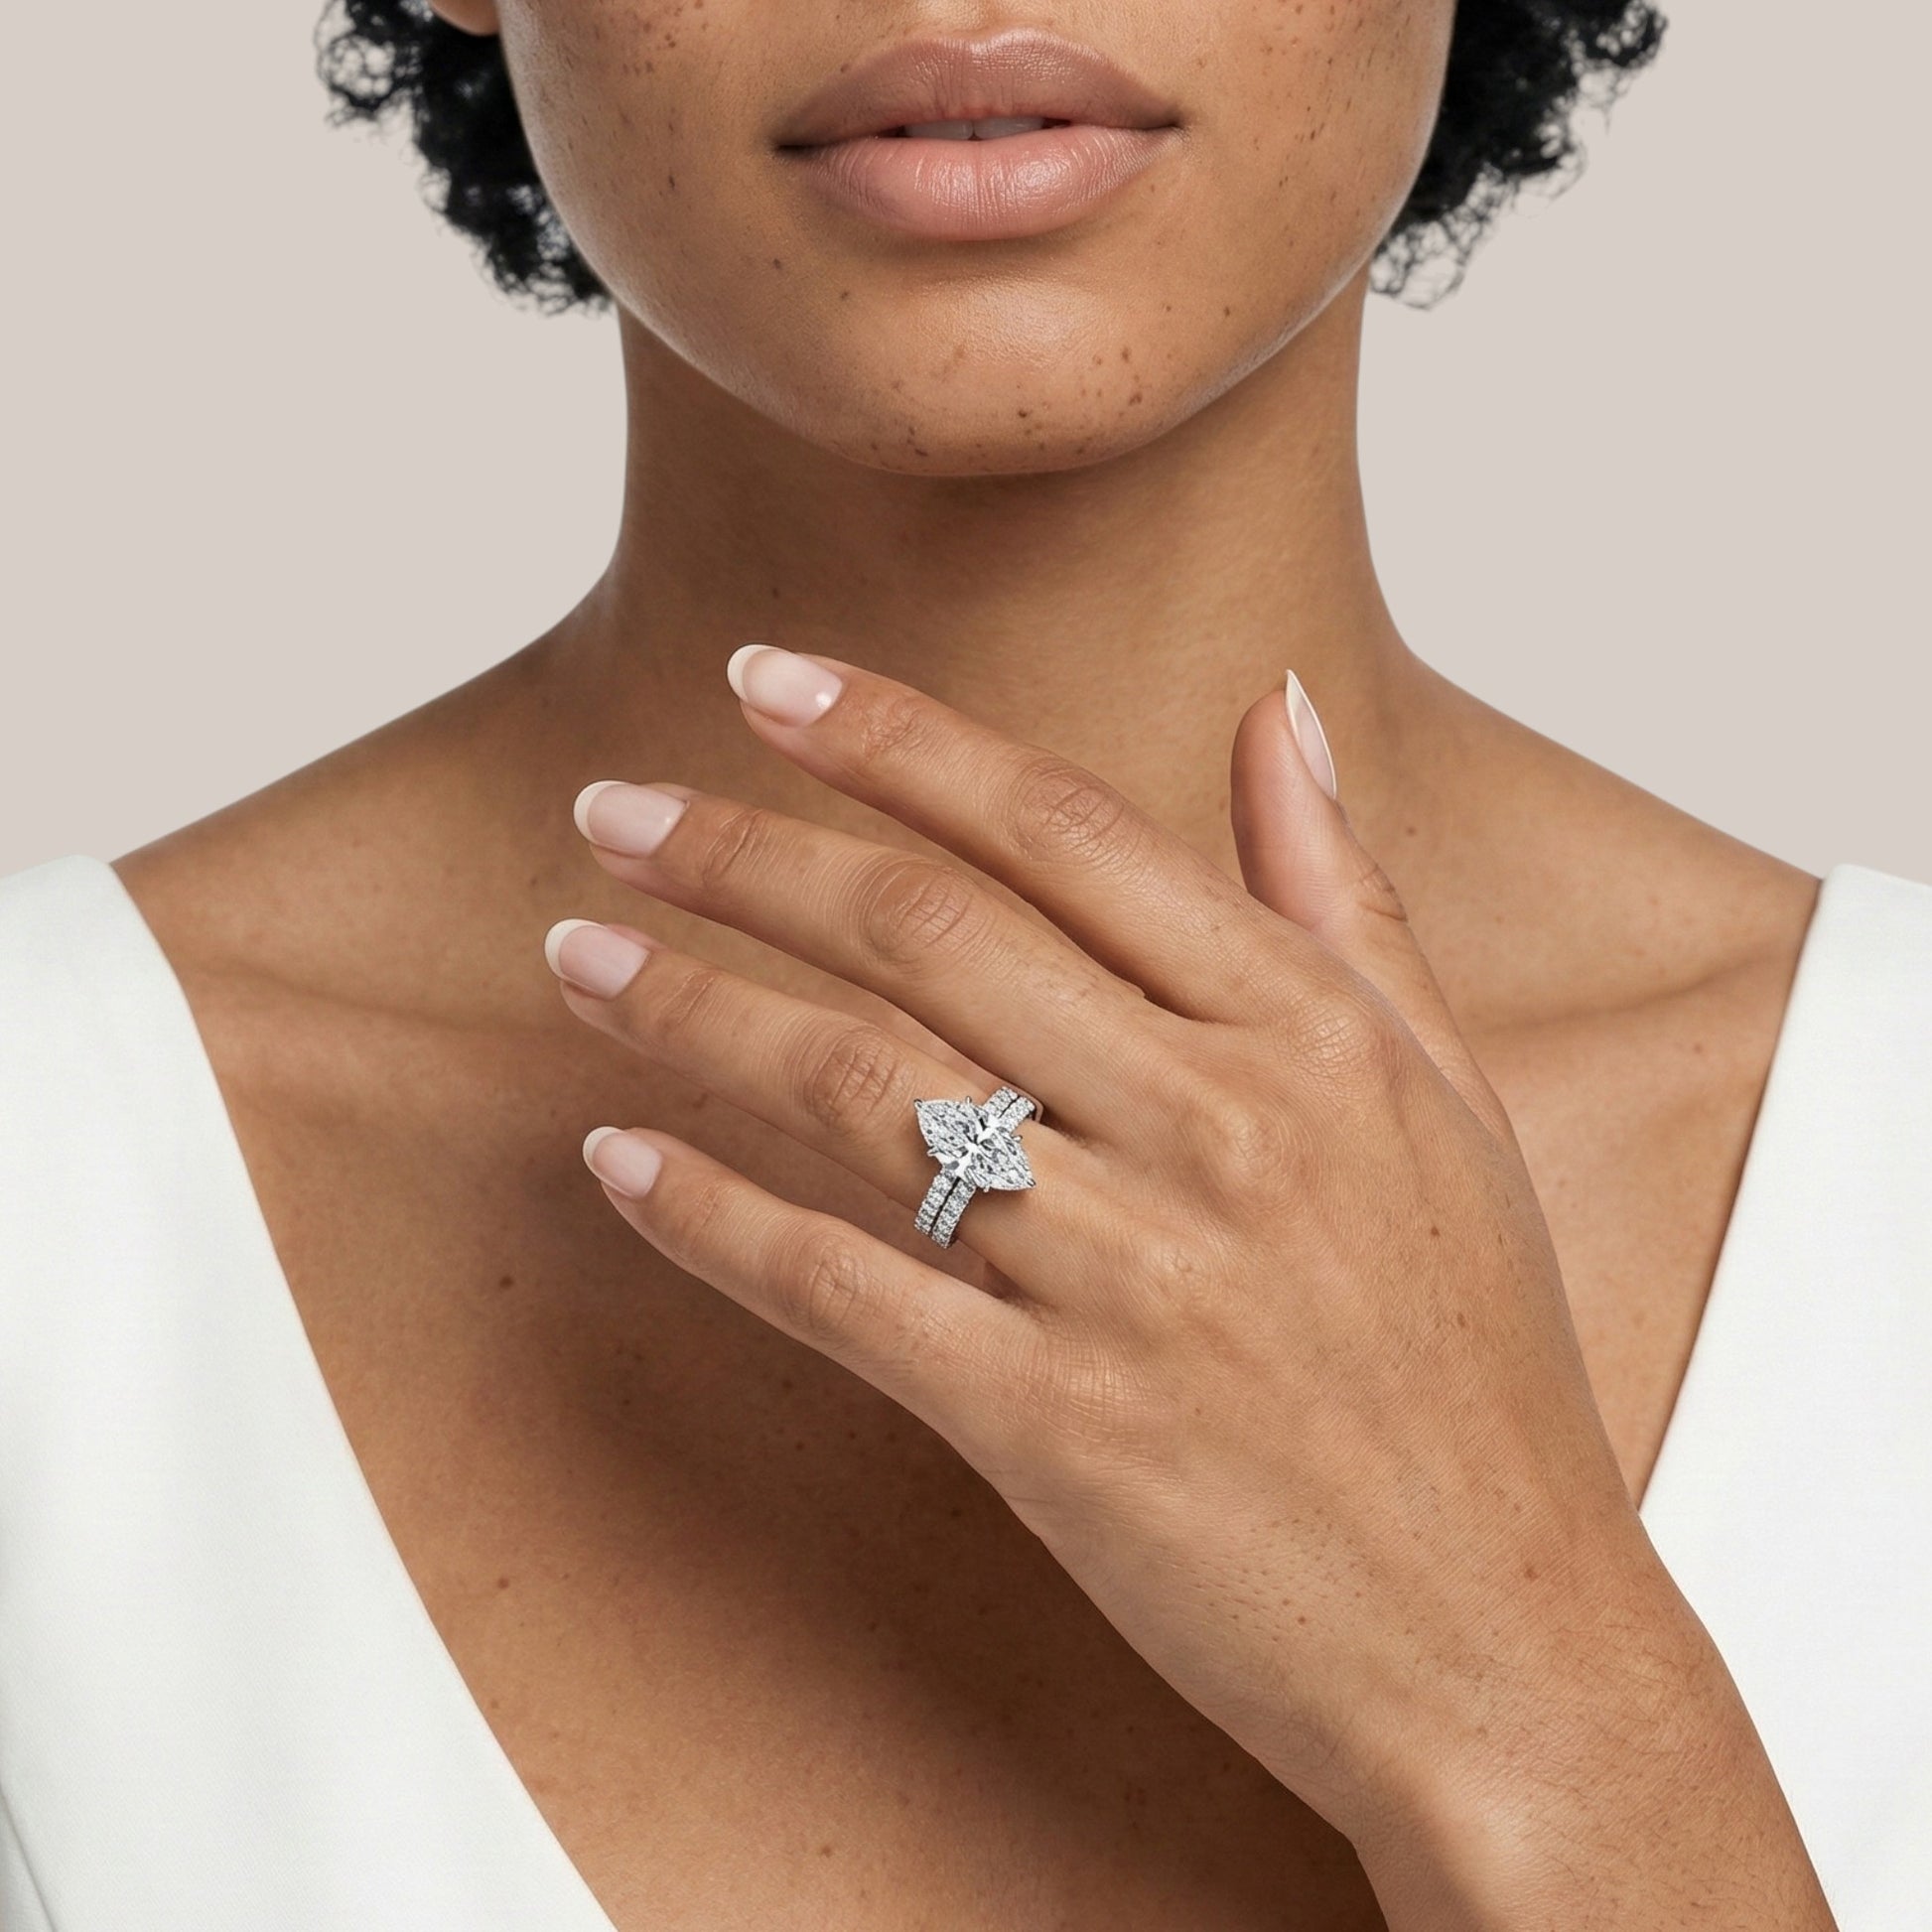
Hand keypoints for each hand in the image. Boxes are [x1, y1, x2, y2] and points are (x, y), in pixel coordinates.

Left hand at [544, 645, 1824, 1924]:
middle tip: (612, 811)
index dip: (892, 737)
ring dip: (691, 1006)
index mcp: (1309, 1030)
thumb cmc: (1478, 1364)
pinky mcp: (1057, 1426)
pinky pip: (842, 1288)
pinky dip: (712, 1217)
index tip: (764, 680)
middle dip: (743, 852)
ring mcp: (1132, 1278)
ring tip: (574, 952)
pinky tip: (617, 1161)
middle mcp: (1219, 1125)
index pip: (1057, 827)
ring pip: (859, 1088)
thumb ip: (1347, 896)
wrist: (1505, 1640)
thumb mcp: (1450, 1099)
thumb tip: (1282, 710)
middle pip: (927, 932)